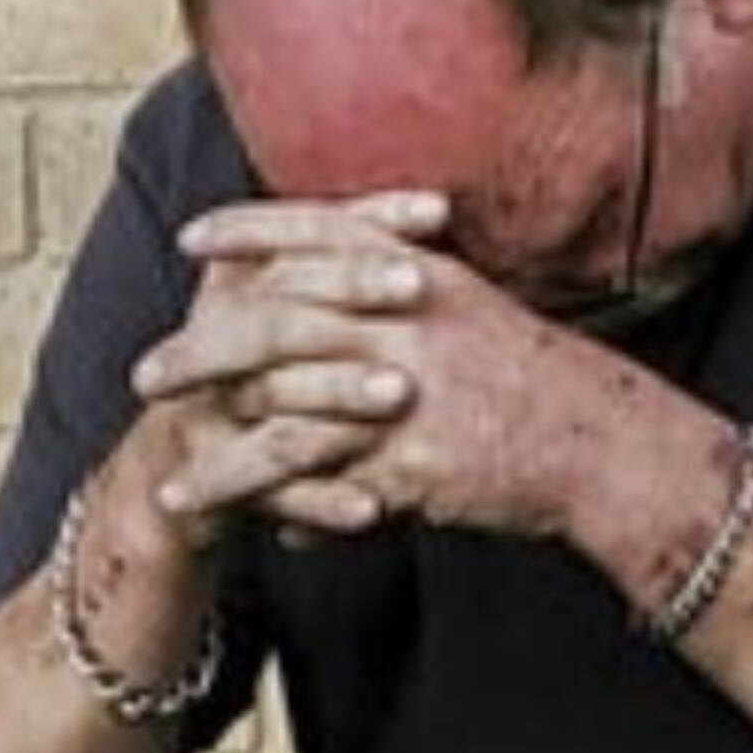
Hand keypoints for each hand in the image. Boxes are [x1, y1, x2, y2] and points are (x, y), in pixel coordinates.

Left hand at [146, 198, 626, 541]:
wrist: (604, 442)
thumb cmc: (534, 378)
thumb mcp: (468, 307)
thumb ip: (398, 287)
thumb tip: (329, 277)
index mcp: (417, 274)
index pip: (315, 233)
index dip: (248, 231)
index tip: (193, 241)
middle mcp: (404, 323)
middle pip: (275, 324)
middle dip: (202, 350)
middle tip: (148, 372)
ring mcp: (405, 394)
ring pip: (284, 416)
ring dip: (217, 446)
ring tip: (168, 470)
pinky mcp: (411, 462)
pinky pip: (320, 485)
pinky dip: (268, 503)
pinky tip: (237, 521)